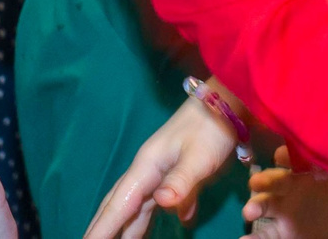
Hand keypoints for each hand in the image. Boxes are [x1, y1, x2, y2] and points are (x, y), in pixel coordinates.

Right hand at [82, 86, 239, 238]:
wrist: (226, 102)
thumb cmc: (211, 127)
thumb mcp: (199, 156)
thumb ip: (181, 180)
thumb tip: (161, 202)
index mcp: (147, 167)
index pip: (118, 204)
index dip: (102, 228)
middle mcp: (147, 171)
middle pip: (119, 205)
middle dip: (103, 227)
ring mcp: (160, 172)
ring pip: (137, 207)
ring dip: (126, 227)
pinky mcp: (176, 175)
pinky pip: (157, 203)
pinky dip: (151, 220)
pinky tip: (159, 229)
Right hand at [245, 148, 327, 238]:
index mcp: (306, 168)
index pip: (293, 157)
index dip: (287, 155)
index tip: (282, 156)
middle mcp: (290, 186)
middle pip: (273, 180)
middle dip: (264, 180)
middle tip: (256, 183)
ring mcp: (283, 209)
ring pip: (264, 205)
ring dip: (254, 206)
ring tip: (249, 212)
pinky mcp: (283, 232)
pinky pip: (266, 235)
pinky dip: (254, 238)